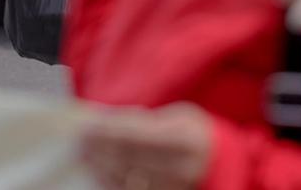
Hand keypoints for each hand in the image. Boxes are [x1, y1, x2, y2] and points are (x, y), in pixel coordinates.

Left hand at [81, 103, 212, 189]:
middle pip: (131, 156)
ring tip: (84, 153)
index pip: (139, 134)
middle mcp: (183, 166)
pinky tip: (97, 170)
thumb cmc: (192, 132)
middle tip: (80, 139)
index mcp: (186, 139)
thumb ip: (147, 120)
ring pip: (128, 176)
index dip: (110, 129)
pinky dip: (111, 180)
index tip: (88, 125)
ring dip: (101, 165)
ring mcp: (175, 186)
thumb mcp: (178, 116)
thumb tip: (109, 121)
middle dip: (101, 147)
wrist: (220, 163)